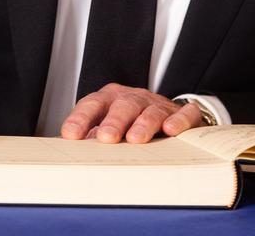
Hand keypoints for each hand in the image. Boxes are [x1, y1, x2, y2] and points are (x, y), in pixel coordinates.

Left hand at [60, 83, 205, 142]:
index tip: (71, 134)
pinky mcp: (183, 113)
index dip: (81, 118)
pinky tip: (171, 130)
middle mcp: (133, 98)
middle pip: (122, 106)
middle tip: (106, 137)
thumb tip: (72, 155)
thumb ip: (93, 138)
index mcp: (110, 99)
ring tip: (135, 139)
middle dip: (114, 121)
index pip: (92, 104)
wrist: (170, 112)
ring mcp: (158, 104)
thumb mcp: (110, 127)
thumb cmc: (133, 122)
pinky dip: (178, 120)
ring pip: (151, 110)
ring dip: (143, 124)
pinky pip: (184, 113)